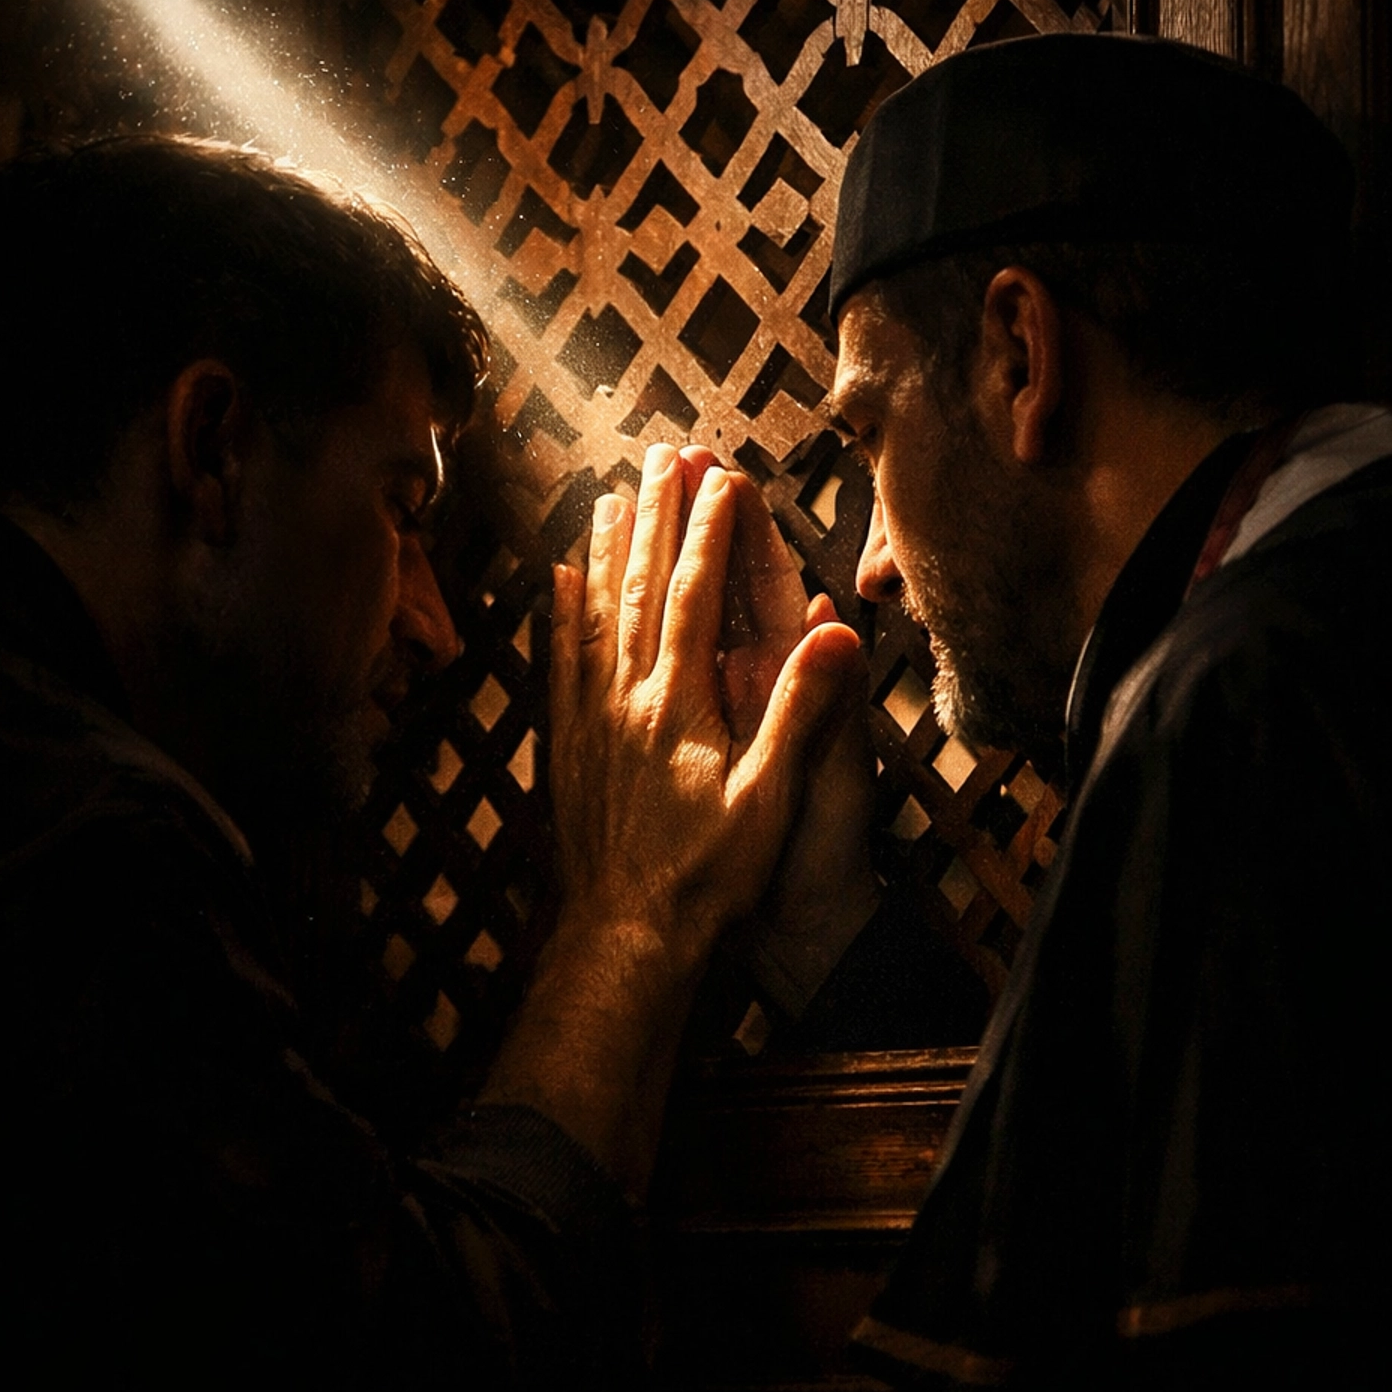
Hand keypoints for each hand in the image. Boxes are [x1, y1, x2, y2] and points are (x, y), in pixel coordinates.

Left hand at [549, 443, 862, 964]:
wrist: (624, 937)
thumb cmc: (706, 878)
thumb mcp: (767, 800)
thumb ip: (798, 712)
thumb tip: (834, 633)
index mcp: (679, 704)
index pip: (694, 595)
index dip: (709, 531)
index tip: (720, 476)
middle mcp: (626, 697)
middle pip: (639, 585)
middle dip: (655, 515)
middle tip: (661, 454)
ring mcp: (589, 718)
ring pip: (594, 611)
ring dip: (606, 547)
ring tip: (612, 493)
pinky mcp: (567, 744)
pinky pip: (561, 659)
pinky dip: (560, 610)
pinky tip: (557, 577)